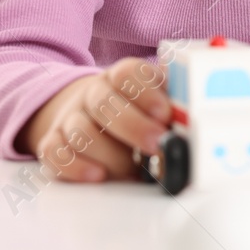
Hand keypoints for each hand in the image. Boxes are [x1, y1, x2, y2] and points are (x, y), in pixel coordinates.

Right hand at [15, 57, 172, 181]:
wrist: (90, 111)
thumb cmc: (135, 108)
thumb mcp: (157, 96)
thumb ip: (174, 99)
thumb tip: (196, 109)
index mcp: (120, 76)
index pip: (127, 74)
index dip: (145, 93)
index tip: (165, 113)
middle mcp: (93, 93)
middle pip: (104, 103)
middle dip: (133, 126)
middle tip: (156, 144)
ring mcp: (70, 117)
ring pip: (81, 132)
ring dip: (109, 153)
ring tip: (133, 169)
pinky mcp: (52, 142)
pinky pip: (55, 153)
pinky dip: (75, 166)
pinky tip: (98, 175)